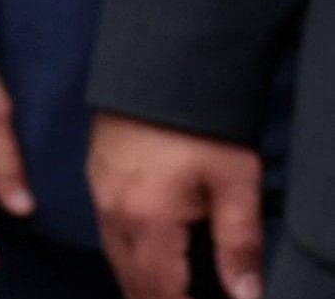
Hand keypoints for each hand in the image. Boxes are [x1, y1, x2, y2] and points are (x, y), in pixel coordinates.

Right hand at [92, 112, 264, 298]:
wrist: (158, 66)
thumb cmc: (201, 126)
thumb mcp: (236, 184)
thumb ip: (239, 244)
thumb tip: (245, 296)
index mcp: (147, 222)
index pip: (160, 292)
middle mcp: (114, 215)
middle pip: (131, 281)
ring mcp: (100, 194)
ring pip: (115, 259)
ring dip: (140, 283)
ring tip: (167, 293)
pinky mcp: (96, 177)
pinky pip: (108, 234)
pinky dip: (129, 256)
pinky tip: (148, 256)